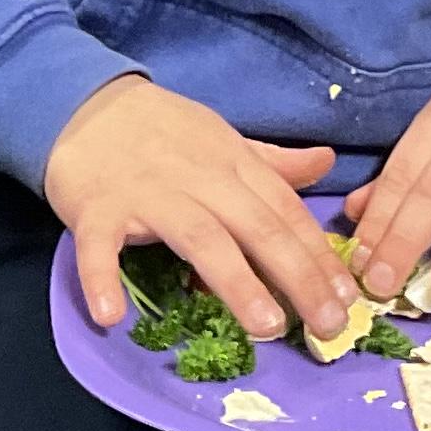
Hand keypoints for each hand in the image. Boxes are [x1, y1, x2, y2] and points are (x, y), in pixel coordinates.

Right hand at [43, 76, 345, 343]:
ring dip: (236, 282)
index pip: (285, 211)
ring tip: (266, 327)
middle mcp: (198, 178)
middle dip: (299, 277)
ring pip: (200, 237)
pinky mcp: (96, 209)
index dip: (319, 255)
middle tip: (328, 326)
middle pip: (257, 227)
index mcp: (231, 163)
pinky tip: (112, 316)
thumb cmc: (159, 131)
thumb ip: (271, 162)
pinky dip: (102, 279)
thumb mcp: (221, 139)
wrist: (82, 103)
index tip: (348, 298)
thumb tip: (326, 162)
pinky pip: (99, 247)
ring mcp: (147, 194)